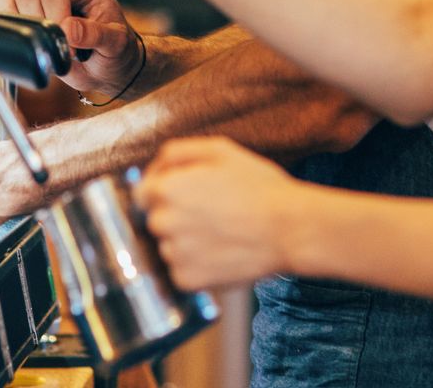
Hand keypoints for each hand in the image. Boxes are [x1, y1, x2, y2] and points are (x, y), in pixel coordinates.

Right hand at [0, 0, 141, 97]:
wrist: (106, 62)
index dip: (56, 19)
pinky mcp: (20, 1)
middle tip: (54, 43)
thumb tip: (69, 29)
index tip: (68, 43)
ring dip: (12, 15)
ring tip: (32, 34)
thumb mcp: (115, 45)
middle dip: (36, 23)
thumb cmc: (114, 50)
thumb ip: (95, 35)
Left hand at [137, 137, 302, 291]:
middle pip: (155, 221)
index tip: (186, 196)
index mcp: (165, 189)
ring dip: (186, 242)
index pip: (142, 194)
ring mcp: (174, 255)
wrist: (290, 229)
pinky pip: (182, 271)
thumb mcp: (220, 150)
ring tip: (221, 234)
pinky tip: (222, 253)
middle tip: (211, 214)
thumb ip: (177, 152)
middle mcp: (162, 223)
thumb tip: (152, 166)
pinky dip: (197, 265)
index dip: (163, 192)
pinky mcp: (187, 280)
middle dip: (176, 216)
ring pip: (169, 247)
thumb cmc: (259, 186)